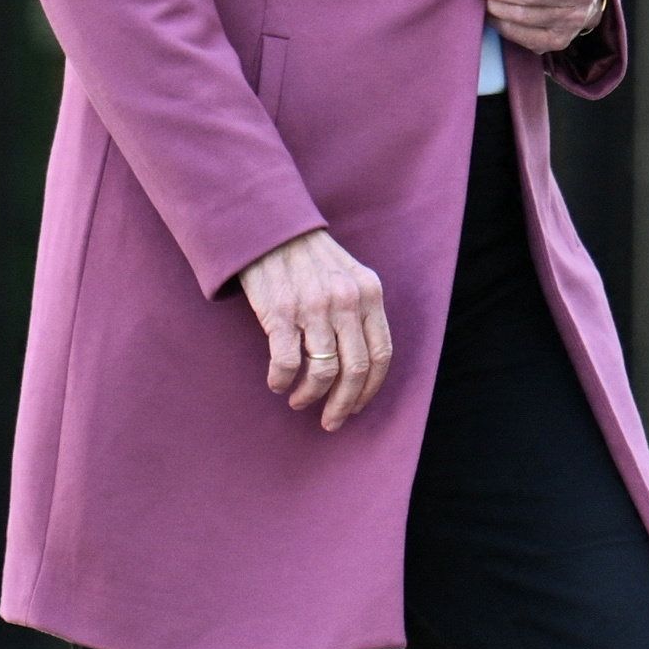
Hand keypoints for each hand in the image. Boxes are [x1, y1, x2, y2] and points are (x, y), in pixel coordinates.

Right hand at [235, 228, 393, 431]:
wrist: (267, 228)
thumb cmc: (308, 257)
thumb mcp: (349, 274)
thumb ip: (361, 310)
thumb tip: (363, 366)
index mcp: (369, 293)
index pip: (381, 354)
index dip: (370, 389)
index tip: (356, 407)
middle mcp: (347, 301)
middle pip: (355, 371)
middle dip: (343, 404)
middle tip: (330, 420)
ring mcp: (314, 307)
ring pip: (323, 372)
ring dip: (310, 396)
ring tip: (298, 400)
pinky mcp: (281, 312)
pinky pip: (286, 363)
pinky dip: (281, 381)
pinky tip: (277, 383)